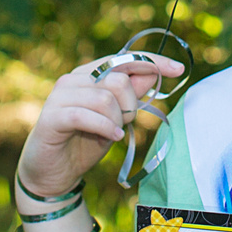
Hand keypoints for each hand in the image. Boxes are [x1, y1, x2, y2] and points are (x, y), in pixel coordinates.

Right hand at [15, 52, 182, 201]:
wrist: (54, 172)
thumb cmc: (85, 141)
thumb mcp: (116, 118)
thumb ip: (131, 95)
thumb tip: (154, 72)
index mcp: (89, 74)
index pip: (125, 59)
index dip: (153, 62)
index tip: (179, 69)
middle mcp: (73, 79)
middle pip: (118, 79)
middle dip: (130, 106)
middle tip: (122, 124)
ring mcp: (60, 96)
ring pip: (105, 98)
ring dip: (116, 121)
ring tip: (112, 134)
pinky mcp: (52, 116)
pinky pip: (86, 116)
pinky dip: (104, 128)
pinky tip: (111, 137)